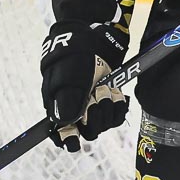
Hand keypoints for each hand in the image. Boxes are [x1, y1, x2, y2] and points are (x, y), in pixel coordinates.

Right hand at [40, 21, 129, 150]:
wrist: (94, 36)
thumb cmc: (75, 55)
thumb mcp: (69, 76)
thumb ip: (67, 101)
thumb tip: (64, 125)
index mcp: (59, 106)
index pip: (60, 133)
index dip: (67, 139)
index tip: (74, 142)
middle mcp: (76, 109)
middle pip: (88, 131)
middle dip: (95, 115)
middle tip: (95, 94)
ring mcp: (93, 105)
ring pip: (104, 123)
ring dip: (108, 106)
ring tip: (105, 87)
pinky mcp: (108, 100)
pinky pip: (117, 115)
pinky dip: (119, 105)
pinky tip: (116, 91)